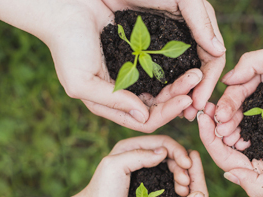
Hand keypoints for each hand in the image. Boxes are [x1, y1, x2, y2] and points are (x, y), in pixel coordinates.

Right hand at [46, 0, 224, 131]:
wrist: (65, 10)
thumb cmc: (67, 47)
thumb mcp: (81, 81)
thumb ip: (112, 101)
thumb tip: (143, 116)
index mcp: (111, 104)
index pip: (145, 120)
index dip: (167, 113)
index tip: (186, 100)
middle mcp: (125, 93)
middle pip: (159, 105)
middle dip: (179, 96)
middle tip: (197, 81)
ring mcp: (133, 74)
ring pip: (164, 87)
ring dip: (180, 82)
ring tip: (196, 72)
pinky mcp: (138, 55)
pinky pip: (161, 67)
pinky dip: (174, 67)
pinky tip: (187, 61)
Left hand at [74, 135, 196, 196]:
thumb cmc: (102, 193)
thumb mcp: (115, 167)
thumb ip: (138, 155)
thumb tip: (163, 152)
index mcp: (131, 146)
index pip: (162, 141)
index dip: (177, 151)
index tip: (187, 165)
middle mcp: (139, 155)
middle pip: (169, 153)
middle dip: (181, 164)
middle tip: (186, 180)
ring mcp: (144, 169)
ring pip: (170, 166)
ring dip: (181, 174)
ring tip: (185, 188)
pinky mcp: (148, 184)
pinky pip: (167, 178)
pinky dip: (176, 182)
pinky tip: (181, 191)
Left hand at [198, 102, 262, 196]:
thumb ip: (256, 185)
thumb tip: (227, 175)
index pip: (227, 161)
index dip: (210, 141)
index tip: (200, 119)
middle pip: (230, 147)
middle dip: (215, 129)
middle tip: (205, 107)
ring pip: (241, 133)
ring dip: (228, 119)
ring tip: (218, 103)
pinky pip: (257, 121)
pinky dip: (246, 113)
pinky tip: (239, 100)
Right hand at [213, 43, 262, 136]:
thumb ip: (254, 62)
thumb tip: (227, 79)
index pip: (239, 89)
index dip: (227, 102)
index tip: (218, 116)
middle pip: (243, 107)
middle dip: (229, 120)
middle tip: (220, 133)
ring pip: (254, 122)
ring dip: (240, 131)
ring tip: (230, 143)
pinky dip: (257, 138)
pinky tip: (248, 146)